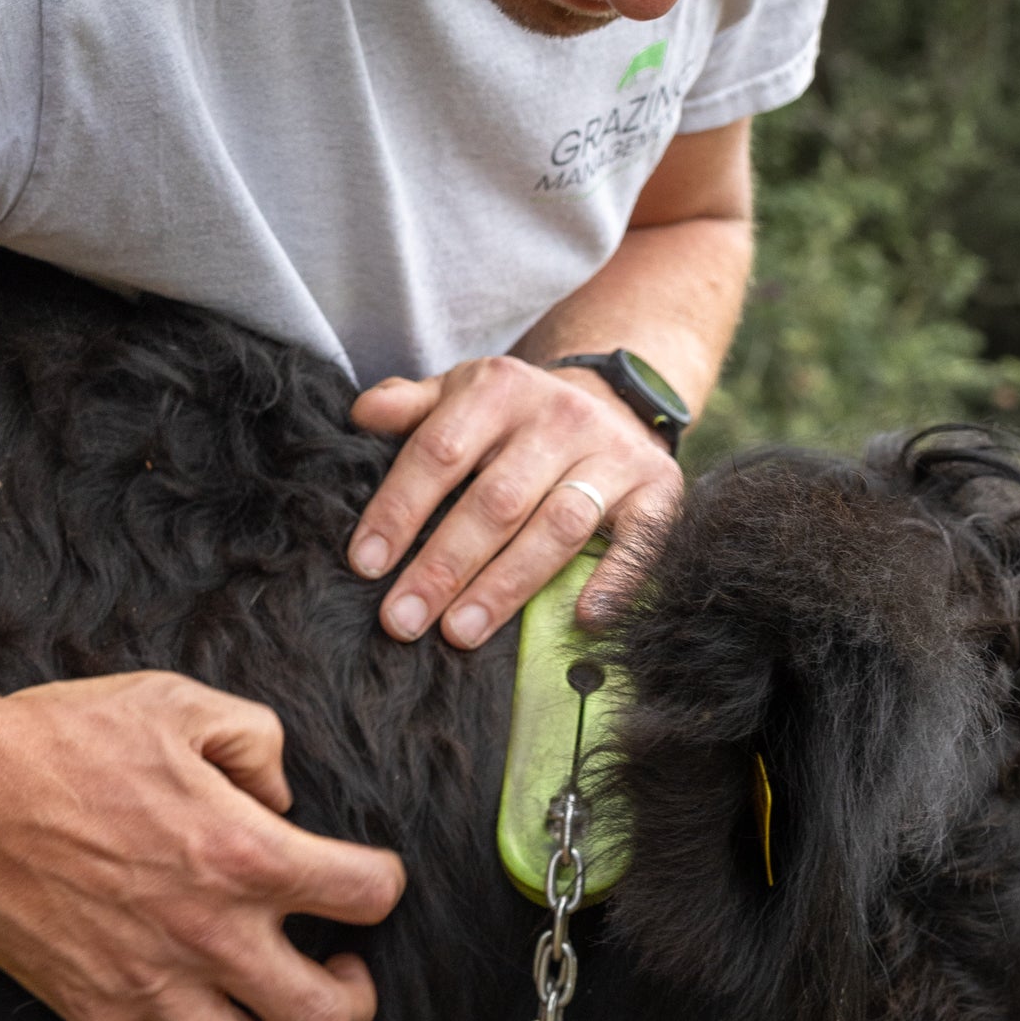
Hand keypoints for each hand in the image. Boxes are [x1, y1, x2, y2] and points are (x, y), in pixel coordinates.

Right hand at [0, 670, 405, 1020]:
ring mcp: (149, 984)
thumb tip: (282, 799)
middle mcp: (208, 933)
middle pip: (326, 1018)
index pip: (369, 894)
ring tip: (263, 1011)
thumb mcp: (178, 702)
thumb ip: (257, 742)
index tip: (358, 881)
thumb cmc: (65, 737)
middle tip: (334, 968)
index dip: (380, 885)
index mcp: (245, 853)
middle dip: (350, 1000)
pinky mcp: (90, 1012)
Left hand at [347, 355, 681, 645]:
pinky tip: (581, 618)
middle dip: (444, 566)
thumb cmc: (513, 418)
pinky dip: (614, 580)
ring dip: (507, 585)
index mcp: (500, 388)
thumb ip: (410, 407)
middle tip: (402, 620)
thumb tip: (361, 416)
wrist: (612, 401)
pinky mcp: (657, 490)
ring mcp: (613, 454)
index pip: (440, 452)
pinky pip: (638, 539)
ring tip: (460, 632)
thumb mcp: (460, 395)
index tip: (367, 565)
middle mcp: (560, 417)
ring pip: (557, 526)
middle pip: (496, 501)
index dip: (400, 510)